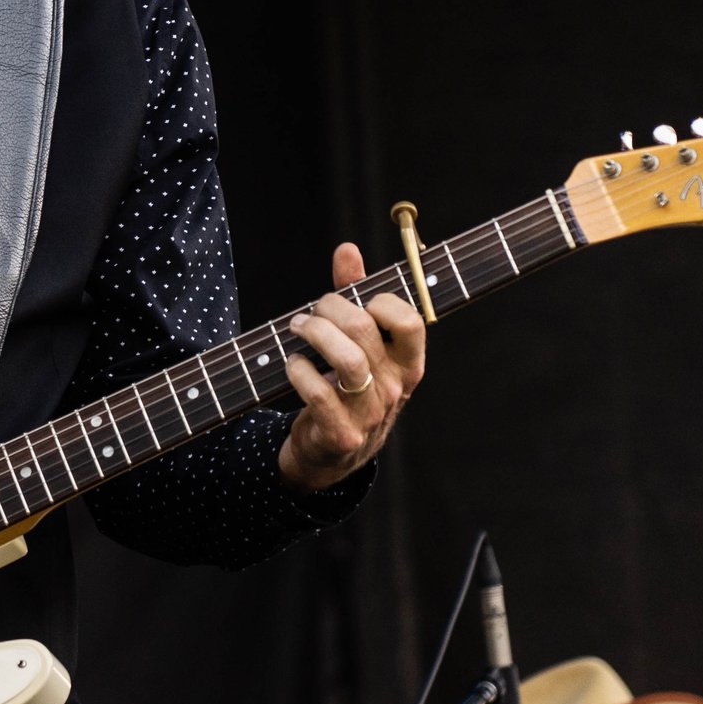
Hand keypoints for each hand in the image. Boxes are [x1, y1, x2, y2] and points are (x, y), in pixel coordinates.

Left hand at [279, 242, 426, 492]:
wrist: (332, 453)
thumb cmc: (348, 386)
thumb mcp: (360, 343)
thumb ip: (355, 295)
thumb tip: (347, 250)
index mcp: (408, 362)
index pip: (409, 319)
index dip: (378, 299)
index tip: (356, 300)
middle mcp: (395, 388)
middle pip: (364, 330)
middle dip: (328, 308)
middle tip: (310, 312)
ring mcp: (370, 413)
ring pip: (346, 359)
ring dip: (313, 333)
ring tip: (296, 328)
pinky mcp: (342, 434)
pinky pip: (319, 392)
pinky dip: (298, 370)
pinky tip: (293, 364)